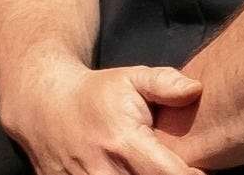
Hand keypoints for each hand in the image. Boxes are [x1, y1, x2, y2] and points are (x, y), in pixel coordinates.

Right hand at [0, 62, 203, 174]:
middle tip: (173, 166)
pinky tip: (129, 172)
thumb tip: (196, 89)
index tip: (200, 169)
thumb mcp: (132, 78)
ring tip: (150, 167)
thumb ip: (165, 83)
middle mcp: (103, 170)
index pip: (168, 174)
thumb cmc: (97, 93)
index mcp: (123, 142)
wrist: (43, 107)